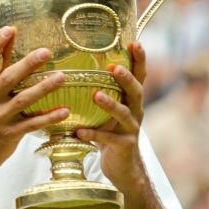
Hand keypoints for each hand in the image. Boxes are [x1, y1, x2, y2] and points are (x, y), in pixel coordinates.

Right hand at [0, 27, 69, 175]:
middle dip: (27, 64)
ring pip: (23, 100)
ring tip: (62, 77)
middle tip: (46, 52)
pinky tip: (64, 111)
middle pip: (7, 78)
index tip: (10, 30)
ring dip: (43, 88)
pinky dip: (48, 117)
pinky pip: (32, 124)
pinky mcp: (10, 134)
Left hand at [76, 42, 146, 191]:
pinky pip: (108, 139)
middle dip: (126, 78)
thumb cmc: (109, 132)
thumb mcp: (106, 110)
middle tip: (114, 68)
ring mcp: (131, 129)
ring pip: (124, 114)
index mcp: (131, 100)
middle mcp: (135, 111)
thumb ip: (96, 91)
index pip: (139, 75)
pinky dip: (93, 135)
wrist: (122, 167)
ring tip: (96, 96)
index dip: (139, 59)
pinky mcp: (124, 146)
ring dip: (110, 104)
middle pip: (136, 91)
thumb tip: (69, 67)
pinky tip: (79, 132)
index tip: (135, 42)